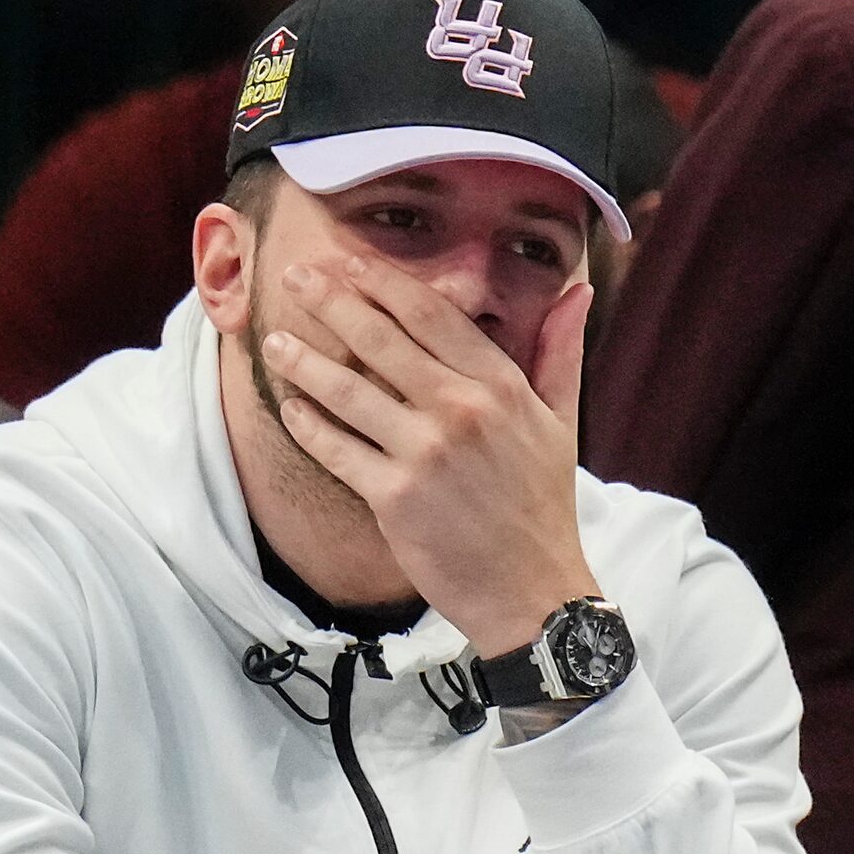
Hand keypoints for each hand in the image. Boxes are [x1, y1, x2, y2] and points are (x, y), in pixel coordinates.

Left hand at [262, 254, 599, 655]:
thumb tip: (577, 288)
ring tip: (275, 341)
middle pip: (381, 340)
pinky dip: (308, 425)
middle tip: (295, 277)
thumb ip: (561, 352)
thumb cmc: (542, 506)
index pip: (432, 315)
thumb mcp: (562, 423)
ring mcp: (425, 455)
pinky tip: (290, 408)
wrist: (532, 592)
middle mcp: (462, 412)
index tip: (348, 262)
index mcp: (501, 387)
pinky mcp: (394, 499)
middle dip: (331, 302)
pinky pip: (337, 450)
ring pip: (348, 391)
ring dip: (304, 360)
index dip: (383, 283)